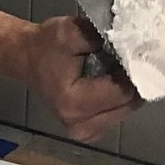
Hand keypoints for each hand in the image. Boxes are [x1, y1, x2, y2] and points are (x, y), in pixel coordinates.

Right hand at [20, 15, 138, 142]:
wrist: (28, 58)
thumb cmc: (47, 45)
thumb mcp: (69, 31)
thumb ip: (99, 36)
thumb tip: (130, 40)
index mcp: (74, 104)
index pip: (123, 92)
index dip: (134, 69)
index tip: (137, 51)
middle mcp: (80, 126)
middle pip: (129, 104)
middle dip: (134, 79)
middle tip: (131, 57)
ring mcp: (85, 133)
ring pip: (128, 109)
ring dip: (129, 88)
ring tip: (120, 67)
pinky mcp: (91, 132)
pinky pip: (119, 113)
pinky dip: (120, 96)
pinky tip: (113, 80)